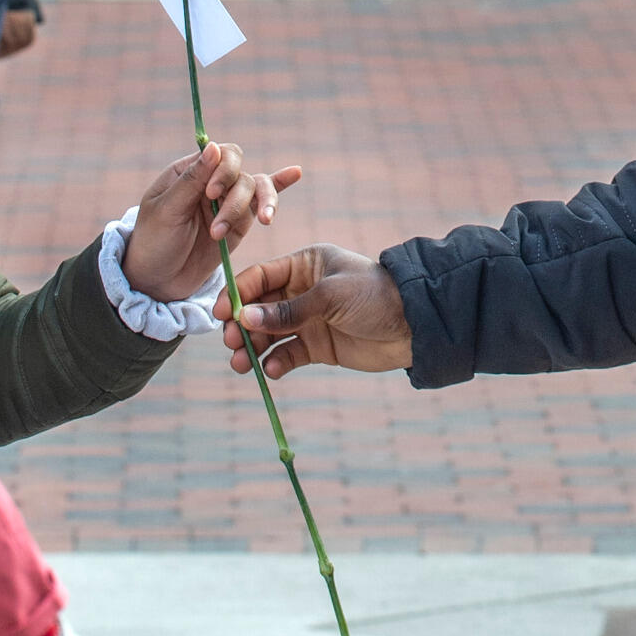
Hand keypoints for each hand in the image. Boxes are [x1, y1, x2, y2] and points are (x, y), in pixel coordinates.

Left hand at [120, 142, 301, 301]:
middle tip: (216, 228)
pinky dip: (279, 186)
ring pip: (255, 190)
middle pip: (241, 174)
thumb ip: (192, 180)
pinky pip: (262, 203)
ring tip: (264, 222)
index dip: (224, 170)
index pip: (220, 154)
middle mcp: (212, 183)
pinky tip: (295, 173)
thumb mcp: (166, 211)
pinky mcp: (240, 224)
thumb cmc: (153, 242)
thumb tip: (213, 146)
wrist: (157, 281)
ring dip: (258, 206)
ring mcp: (228, 203)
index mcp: (189, 172)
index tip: (211, 194)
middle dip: (236, 199)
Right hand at [220, 244, 412, 378]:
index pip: (260, 277)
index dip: (237, 294)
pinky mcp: (317, 346)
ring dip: (252, 348)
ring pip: (269, 335)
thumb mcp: (330, 296)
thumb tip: (245, 319)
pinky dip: (276, 363)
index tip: (221, 314)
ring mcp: (308, 320)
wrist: (414, 325)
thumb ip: (288, 310)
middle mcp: (301, 291)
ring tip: (241, 365)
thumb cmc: (374, 296)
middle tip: (232, 343)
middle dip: (241, 326)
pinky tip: (271, 370)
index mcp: (304, 265)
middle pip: (258, 308)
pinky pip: (288, 354)